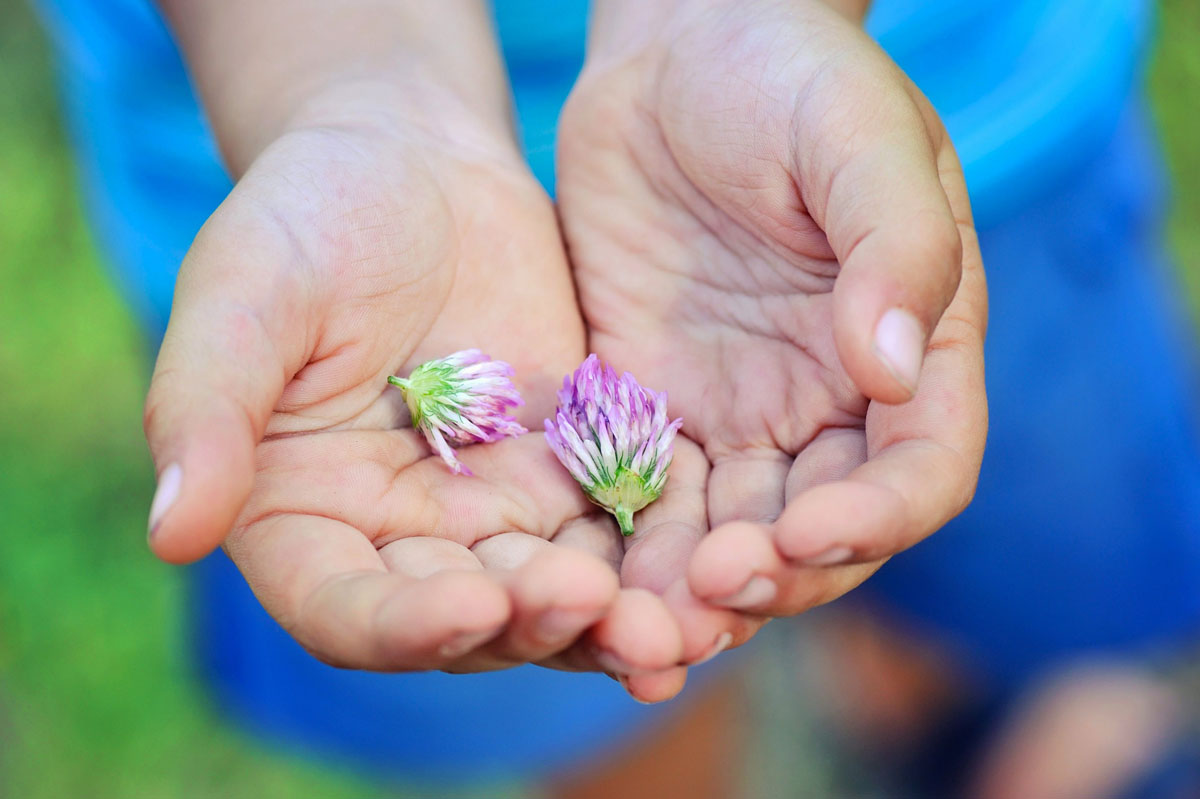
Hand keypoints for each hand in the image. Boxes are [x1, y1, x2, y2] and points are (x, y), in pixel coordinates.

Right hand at [143, 84, 686, 685]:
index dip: (401, 623)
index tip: (470, 603)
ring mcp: (491, 514)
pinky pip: (614, 537)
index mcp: (303, 517)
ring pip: (548, 596)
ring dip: (603, 622)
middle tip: (586, 605)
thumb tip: (171, 531)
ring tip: (661, 628)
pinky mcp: (568, 476)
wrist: (416, 165)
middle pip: (463, 618)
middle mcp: (400, 537)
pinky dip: (652, 565)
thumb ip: (205, 405)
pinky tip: (702, 573)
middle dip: (525, 622)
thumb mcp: (247, 292)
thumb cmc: (308, 217)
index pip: (344, 607)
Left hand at [556, 0, 987, 667]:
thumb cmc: (792, 74)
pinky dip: (620, 547)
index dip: (873, 520)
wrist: (680, 44)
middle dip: (769, 579)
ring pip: (724, 533)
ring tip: (640, 632)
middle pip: (816, 530)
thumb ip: (896, 244)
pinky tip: (582, 580)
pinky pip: (637, 493)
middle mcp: (827, 402)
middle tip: (706, 599)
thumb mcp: (859, 139)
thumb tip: (890, 368)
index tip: (803, 533)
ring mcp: (734, 409)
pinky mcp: (647, 400)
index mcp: (909, 350)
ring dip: (689, 593)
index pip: (919, 472)